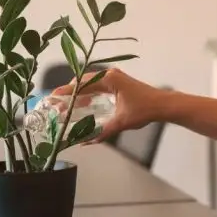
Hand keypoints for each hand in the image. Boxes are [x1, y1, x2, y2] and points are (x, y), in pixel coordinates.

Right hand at [50, 68, 167, 142]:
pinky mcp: (118, 82)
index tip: (53, 96)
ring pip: (90, 84)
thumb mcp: (121, 122)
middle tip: (58, 104)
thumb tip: (86, 142)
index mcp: (109, 79)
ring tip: (68, 106)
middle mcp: (110, 74)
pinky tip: (85, 105)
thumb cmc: (144, 110)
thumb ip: (102, 132)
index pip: (82, 84)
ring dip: (80, 94)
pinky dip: (89, 94)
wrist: (163, 105)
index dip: (66, 91)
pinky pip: (98, 86)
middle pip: (83, 81)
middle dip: (71, 93)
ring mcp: (115, 77)